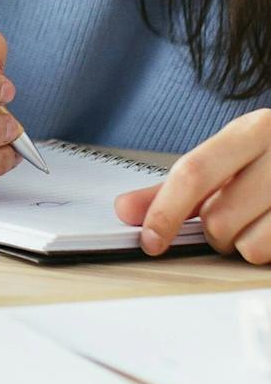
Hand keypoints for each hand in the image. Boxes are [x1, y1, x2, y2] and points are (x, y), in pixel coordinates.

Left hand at [116, 110, 270, 259]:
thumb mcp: (228, 159)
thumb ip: (176, 186)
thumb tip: (126, 210)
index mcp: (252, 130)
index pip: (194, 172)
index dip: (166, 210)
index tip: (150, 239)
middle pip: (220, 217)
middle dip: (213, 231)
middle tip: (228, 219)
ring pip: (249, 245)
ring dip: (243, 245)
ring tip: (258, 222)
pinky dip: (267, 252)